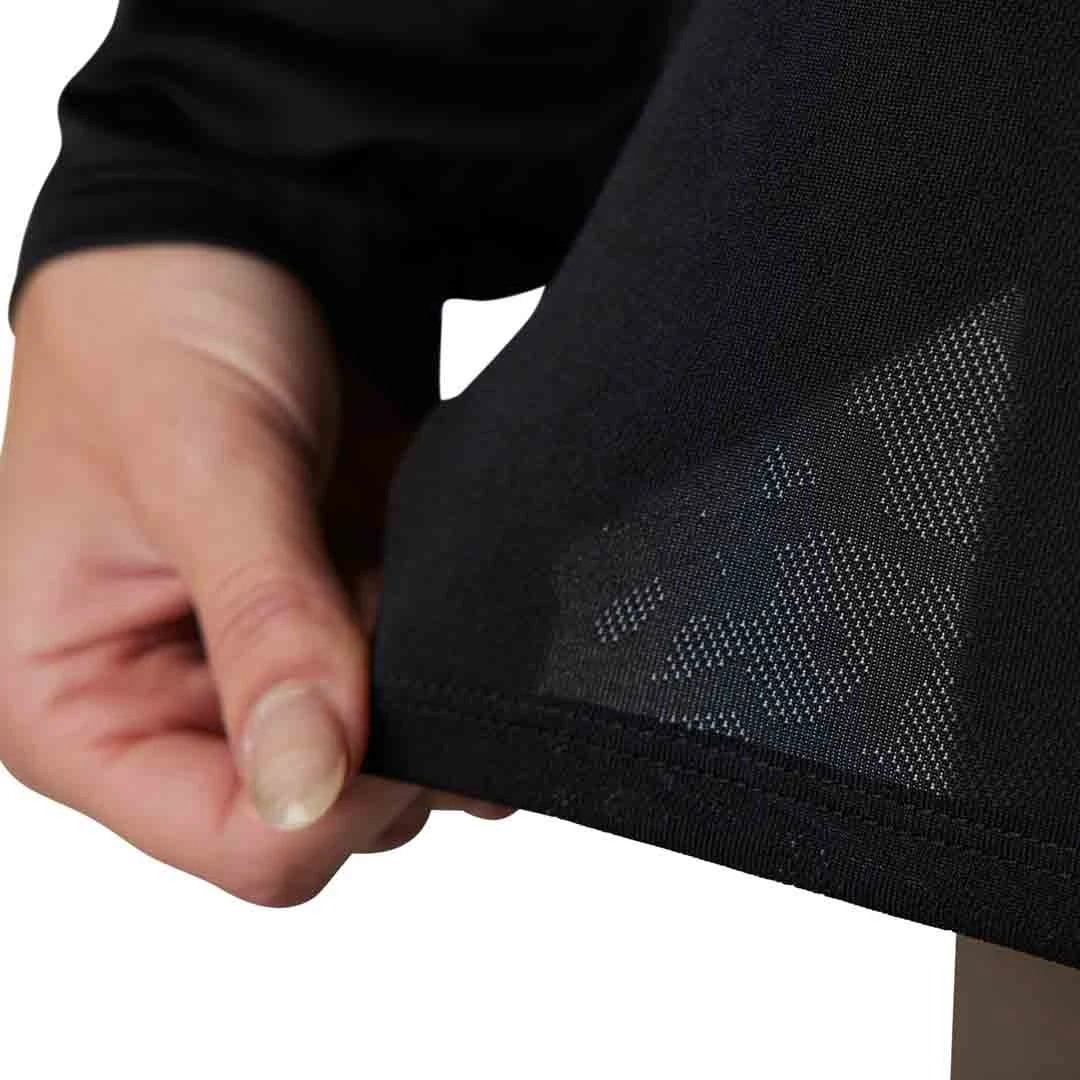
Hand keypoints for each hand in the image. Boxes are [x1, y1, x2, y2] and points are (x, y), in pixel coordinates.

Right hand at [0, 243, 510, 906]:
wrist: (233, 248)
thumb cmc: (161, 329)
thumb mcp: (203, 469)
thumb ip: (263, 626)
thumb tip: (306, 784)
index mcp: (74, 707)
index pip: (238, 840)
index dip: (342, 796)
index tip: (402, 698)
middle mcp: (163, 715)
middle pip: (321, 818)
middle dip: (391, 735)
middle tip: (396, 606)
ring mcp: (252, 684)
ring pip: (381, 771)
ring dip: (423, 690)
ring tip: (394, 571)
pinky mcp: (321, 640)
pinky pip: (412, 700)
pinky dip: (443, 656)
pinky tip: (420, 576)